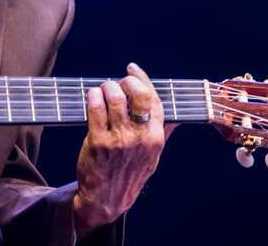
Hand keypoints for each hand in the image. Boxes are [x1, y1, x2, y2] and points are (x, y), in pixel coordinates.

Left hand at [73, 62, 173, 235]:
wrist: (106, 200)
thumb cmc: (129, 175)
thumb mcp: (152, 156)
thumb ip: (162, 133)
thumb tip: (175, 117)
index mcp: (155, 137)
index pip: (154, 99)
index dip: (142, 79)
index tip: (133, 68)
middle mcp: (140, 137)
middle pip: (138, 94)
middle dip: (126, 80)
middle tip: (117, 82)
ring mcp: (119, 139)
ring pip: (114, 97)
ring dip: (106, 87)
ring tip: (102, 91)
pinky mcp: (98, 142)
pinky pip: (95, 108)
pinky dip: (92, 96)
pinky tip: (92, 97)